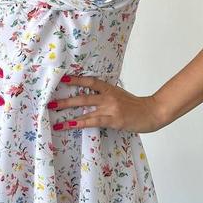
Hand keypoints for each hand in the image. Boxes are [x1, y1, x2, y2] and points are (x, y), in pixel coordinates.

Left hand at [49, 74, 165, 133]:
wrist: (152, 112)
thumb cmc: (136, 106)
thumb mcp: (121, 95)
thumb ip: (107, 95)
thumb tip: (91, 94)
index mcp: (110, 88)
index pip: (90, 81)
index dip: (76, 79)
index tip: (62, 78)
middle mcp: (108, 96)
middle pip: (83, 96)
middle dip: (65, 99)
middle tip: (50, 101)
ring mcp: (110, 108)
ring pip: (85, 108)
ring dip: (68, 113)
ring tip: (54, 116)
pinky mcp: (113, 120)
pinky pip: (93, 121)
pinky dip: (80, 123)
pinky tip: (70, 125)